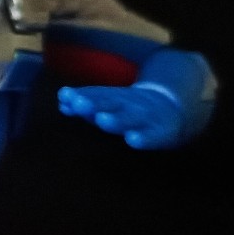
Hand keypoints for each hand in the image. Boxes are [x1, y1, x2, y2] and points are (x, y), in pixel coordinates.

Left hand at [58, 83, 183, 149]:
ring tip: (102, 120)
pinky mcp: (161, 132)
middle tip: (79, 103)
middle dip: (94, 103)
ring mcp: (145, 117)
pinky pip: (152, 136)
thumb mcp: (108, 104)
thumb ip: (85, 105)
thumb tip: (61, 103)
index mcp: (113, 97)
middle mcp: (128, 104)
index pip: (95, 94)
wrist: (172, 109)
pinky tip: (133, 140)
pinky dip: (143, 138)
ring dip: (116, 119)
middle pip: (110, 102)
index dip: (80, 94)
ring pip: (130, 118)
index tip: (64, 95)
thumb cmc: (128, 109)